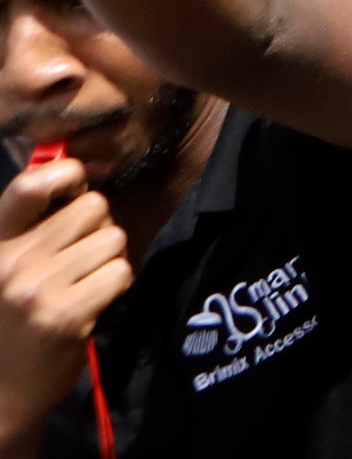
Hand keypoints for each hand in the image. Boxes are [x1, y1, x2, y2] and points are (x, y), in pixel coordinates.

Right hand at [0, 151, 126, 436]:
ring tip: (85, 284)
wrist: (1, 396)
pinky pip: (120, 272)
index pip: (29, 185)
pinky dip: (116, 285)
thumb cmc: (10, 325)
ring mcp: (38, 289)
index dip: (66, 174)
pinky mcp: (66, 315)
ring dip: (109, 260)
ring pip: (113, 239)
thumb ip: (34, 228)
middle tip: (83, 258)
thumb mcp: (7, 270)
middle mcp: (12, 262)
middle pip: (93, 206)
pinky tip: (93, 304)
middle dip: (99, 227)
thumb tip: (78, 174)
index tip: (75, 189)